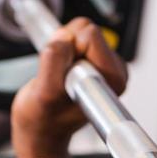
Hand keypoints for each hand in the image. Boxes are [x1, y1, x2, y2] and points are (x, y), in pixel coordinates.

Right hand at [11, 17, 127, 157]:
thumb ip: (54, 62)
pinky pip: (73, 35)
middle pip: (86, 29)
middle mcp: (115, 71)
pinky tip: (61, 73)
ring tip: (59, 76)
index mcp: (112, 80)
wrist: (42, 128)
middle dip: (66, 48)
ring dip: (62, 50)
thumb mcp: (44, 93)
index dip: (68, 50)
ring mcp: (105, 64)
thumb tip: (64, 36)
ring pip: (78, 30)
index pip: (90, 37)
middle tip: (59, 75)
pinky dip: (61, 51)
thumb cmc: (44, 118)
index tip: (65, 76)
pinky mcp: (94, 59)